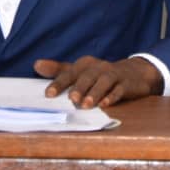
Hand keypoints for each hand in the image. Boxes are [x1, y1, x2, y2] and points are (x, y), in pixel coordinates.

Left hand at [34, 56, 162, 108]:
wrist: (134, 72)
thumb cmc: (101, 74)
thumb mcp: (80, 71)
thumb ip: (59, 69)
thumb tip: (36, 65)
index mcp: (85, 64)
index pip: (70, 72)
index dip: (59, 82)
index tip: (49, 94)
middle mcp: (98, 67)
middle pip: (87, 76)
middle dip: (79, 87)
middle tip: (71, 99)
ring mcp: (113, 74)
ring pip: (103, 82)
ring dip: (94, 93)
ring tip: (86, 105)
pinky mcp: (126, 84)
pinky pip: (119, 89)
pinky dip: (112, 96)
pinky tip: (105, 104)